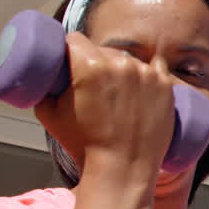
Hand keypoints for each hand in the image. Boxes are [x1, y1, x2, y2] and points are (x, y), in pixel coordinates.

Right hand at [32, 31, 177, 181]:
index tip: (71, 60)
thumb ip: (43, 88)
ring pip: (127, 59)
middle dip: (95, 61)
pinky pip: (154, 67)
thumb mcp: (48, 113)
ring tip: (116, 92)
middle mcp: (120, 63)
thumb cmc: (83, 144)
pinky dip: (145, 75)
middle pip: (102, 50)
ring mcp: (146, 73)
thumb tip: (44, 75)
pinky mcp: (165, 85)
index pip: (75, 40)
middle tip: (93, 83)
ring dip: (120, 69)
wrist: (123, 168)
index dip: (70, 50)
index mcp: (89, 65)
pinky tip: (139, 86)